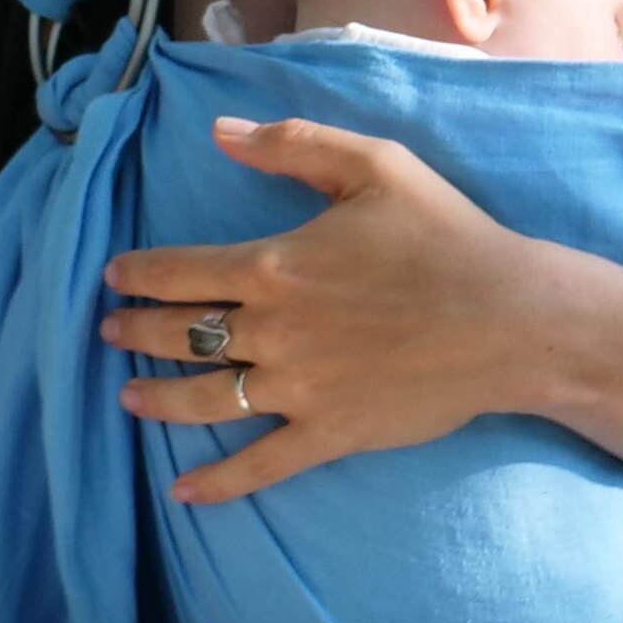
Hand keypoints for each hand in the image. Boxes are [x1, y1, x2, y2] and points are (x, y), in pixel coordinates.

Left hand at [93, 112, 579, 505]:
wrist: (513, 319)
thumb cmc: (447, 236)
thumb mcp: (374, 166)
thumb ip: (292, 146)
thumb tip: (219, 131)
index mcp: (276, 265)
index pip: (179, 272)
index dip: (137, 274)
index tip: (114, 276)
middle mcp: (274, 330)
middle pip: (180, 335)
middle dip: (134, 332)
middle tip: (109, 331)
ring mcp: (299, 388)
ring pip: (204, 399)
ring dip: (156, 399)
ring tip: (127, 396)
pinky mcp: (330, 433)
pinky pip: (259, 465)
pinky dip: (216, 482)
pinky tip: (182, 491)